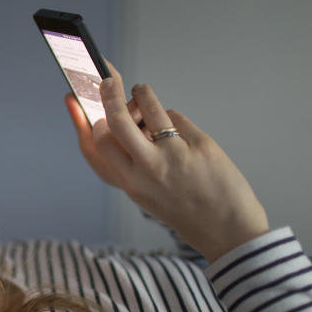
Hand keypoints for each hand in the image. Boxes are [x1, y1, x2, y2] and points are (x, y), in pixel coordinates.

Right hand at [65, 66, 268, 262]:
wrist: (226, 229)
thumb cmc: (184, 210)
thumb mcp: (147, 195)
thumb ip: (131, 165)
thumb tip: (117, 124)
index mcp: (131, 183)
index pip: (99, 144)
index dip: (90, 122)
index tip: (85, 105)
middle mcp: (148, 168)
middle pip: (118, 120)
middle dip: (109, 96)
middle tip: (108, 82)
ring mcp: (174, 154)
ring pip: (150, 108)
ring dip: (141, 93)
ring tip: (140, 91)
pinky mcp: (199, 144)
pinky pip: (175, 117)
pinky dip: (172, 118)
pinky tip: (175, 127)